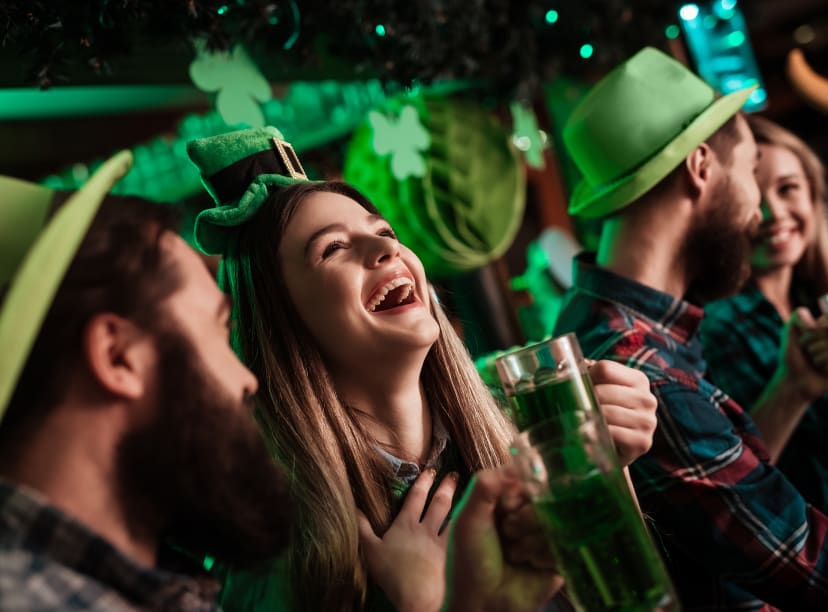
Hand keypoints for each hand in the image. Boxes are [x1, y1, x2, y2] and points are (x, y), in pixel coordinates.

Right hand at [358, 469, 457, 611]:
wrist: (418, 595)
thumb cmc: (392, 573)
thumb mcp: (370, 549)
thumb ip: (362, 527)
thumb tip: (354, 506)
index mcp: (406, 524)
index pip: (416, 497)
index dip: (423, 481)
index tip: (430, 469)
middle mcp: (426, 529)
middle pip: (438, 503)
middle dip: (445, 486)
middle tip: (452, 474)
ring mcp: (441, 542)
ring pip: (452, 517)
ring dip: (458, 503)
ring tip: (466, 492)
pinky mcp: (452, 556)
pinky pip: (459, 536)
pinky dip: (465, 526)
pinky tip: (471, 522)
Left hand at [445, 466, 563, 611]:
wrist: (481, 604)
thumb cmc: (469, 561)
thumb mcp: (468, 517)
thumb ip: (485, 484)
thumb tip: (517, 465)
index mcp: (506, 499)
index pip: (526, 477)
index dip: (518, 491)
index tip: (505, 506)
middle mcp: (528, 513)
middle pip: (545, 497)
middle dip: (523, 519)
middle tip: (507, 534)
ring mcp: (545, 534)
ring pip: (556, 520)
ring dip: (531, 540)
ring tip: (514, 554)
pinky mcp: (560, 556)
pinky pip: (564, 543)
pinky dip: (543, 554)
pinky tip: (529, 564)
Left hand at [588, 360, 657, 465]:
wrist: (613, 450)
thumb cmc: (602, 413)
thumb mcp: (596, 387)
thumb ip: (580, 368)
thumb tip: (556, 345)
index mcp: (638, 379)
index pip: (605, 368)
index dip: (586, 378)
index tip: (580, 389)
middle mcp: (647, 399)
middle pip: (603, 391)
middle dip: (586, 400)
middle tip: (579, 410)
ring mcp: (648, 421)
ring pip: (607, 412)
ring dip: (590, 419)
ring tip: (584, 423)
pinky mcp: (642, 442)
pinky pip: (613, 433)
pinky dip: (598, 435)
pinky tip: (593, 436)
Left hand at [780, 307, 827, 399]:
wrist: (795, 382)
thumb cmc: (792, 357)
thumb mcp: (789, 333)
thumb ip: (799, 316)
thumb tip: (819, 313)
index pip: (827, 321)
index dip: (812, 333)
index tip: (802, 342)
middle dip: (813, 346)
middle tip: (809, 353)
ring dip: (819, 358)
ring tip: (816, 363)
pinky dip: (825, 367)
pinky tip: (823, 371)